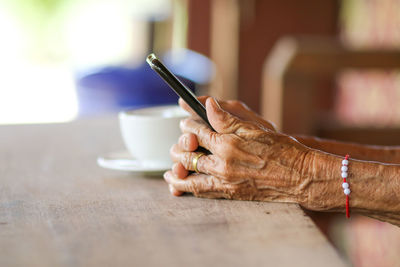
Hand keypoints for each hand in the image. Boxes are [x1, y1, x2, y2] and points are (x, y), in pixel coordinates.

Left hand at [164, 97, 311, 205]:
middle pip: (188, 153)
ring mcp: (224, 181)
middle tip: (180, 142)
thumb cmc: (282, 149)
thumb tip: (207, 104)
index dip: (189, 124)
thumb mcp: (255, 128)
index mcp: (227, 143)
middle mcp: (222, 164)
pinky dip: (186, 187)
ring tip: (170, 169)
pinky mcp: (229, 194)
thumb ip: (226, 118)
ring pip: (189, 175)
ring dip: (177, 169)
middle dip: (180, 145)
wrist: (300, 177)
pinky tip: (180, 184)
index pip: (197, 130)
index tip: (187, 122)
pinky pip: (201, 191)